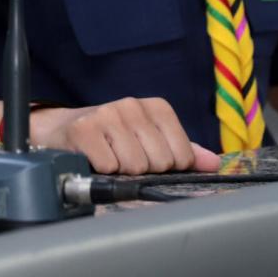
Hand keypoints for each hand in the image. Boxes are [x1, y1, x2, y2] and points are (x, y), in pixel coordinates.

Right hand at [31, 97, 221, 174]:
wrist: (64, 130)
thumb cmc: (113, 138)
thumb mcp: (150, 139)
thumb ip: (183, 151)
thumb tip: (213, 164)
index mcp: (155, 107)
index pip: (183, 155)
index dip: (168, 167)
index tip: (148, 158)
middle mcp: (131, 105)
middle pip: (160, 162)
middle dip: (143, 170)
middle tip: (125, 158)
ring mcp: (106, 115)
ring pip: (134, 166)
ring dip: (121, 171)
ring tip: (110, 158)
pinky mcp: (83, 129)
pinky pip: (108, 166)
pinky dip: (102, 170)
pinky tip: (94, 158)